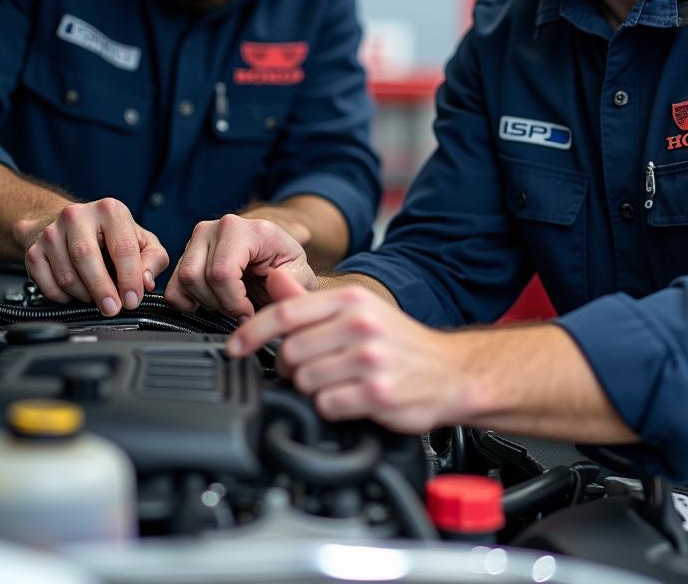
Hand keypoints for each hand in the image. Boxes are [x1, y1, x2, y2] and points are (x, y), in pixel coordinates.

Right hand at [18, 198, 169, 315]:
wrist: (70, 225)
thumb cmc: (111, 235)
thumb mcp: (141, 240)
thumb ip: (153, 259)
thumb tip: (146, 282)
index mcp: (109, 210)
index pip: (121, 246)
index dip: (129, 278)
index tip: (132, 299)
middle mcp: (77, 216)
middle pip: (86, 257)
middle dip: (102, 289)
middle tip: (113, 308)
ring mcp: (52, 232)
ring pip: (67, 275)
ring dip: (85, 294)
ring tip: (96, 295)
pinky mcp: (34, 250)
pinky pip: (48, 285)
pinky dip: (64, 297)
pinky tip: (76, 292)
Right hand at [164, 214, 317, 319]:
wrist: (274, 256)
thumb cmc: (285, 266)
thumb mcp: (299, 274)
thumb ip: (291, 282)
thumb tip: (275, 283)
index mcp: (247, 229)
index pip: (222, 272)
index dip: (233, 302)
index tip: (249, 311)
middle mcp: (219, 227)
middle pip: (198, 277)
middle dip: (220, 304)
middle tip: (240, 309)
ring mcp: (199, 237)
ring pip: (184, 280)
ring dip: (205, 303)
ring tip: (228, 303)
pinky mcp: (186, 251)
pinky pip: (173, 286)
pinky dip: (187, 302)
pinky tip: (209, 301)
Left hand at [226, 270, 464, 433]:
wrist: (451, 372)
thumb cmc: (399, 341)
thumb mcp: (358, 309)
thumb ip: (310, 299)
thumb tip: (272, 280)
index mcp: (350, 301)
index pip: (285, 313)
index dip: (252, 332)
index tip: (235, 347)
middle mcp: (360, 325)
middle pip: (290, 352)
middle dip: (290, 368)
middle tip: (307, 371)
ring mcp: (370, 360)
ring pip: (305, 382)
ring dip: (311, 390)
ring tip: (334, 384)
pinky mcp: (378, 394)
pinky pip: (327, 406)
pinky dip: (330, 407)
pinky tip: (348, 399)